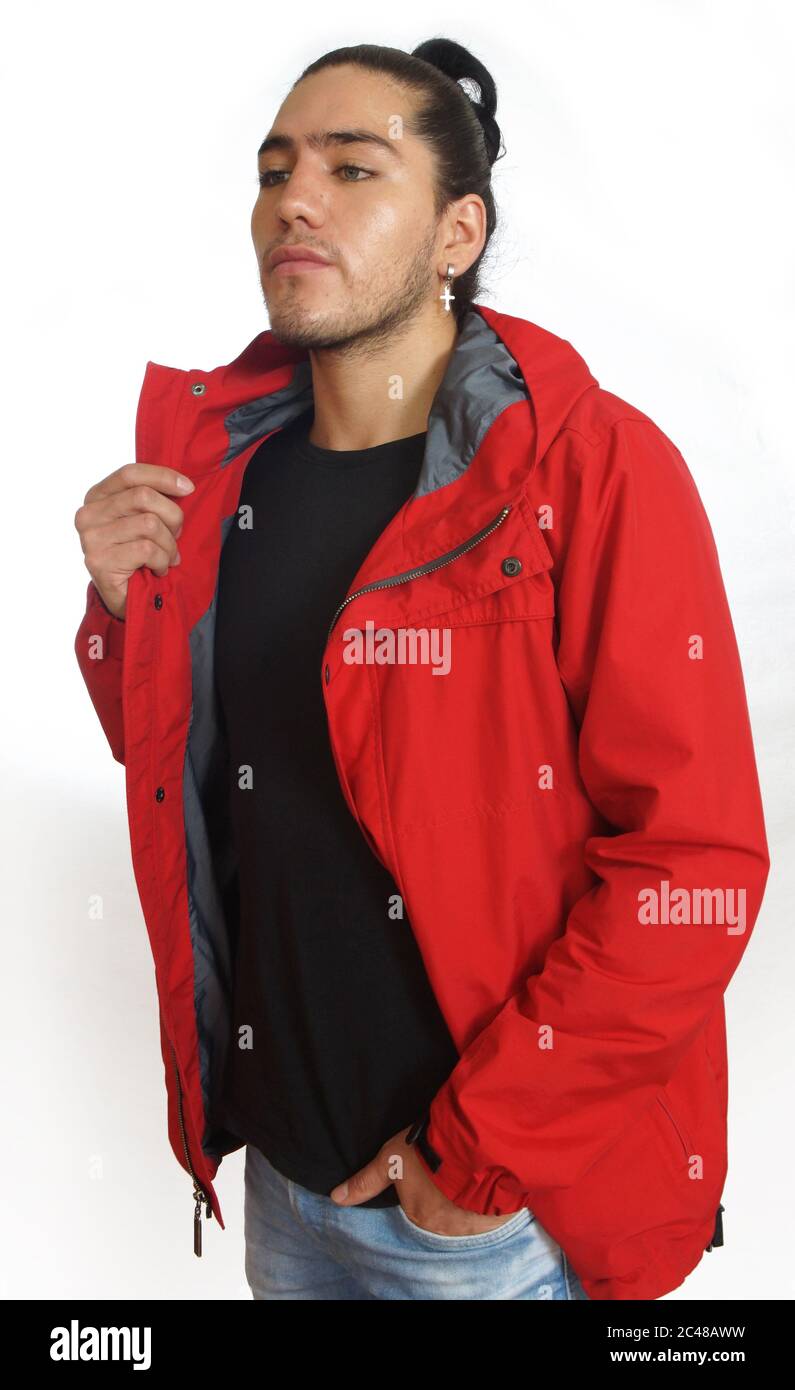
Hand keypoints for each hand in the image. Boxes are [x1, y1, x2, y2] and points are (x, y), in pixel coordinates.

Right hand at [74, 463, 195, 619]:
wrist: (124, 598)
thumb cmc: (137, 555)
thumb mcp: (142, 520)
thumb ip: (152, 500)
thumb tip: (184, 485)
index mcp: (97, 497)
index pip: (130, 474)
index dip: (162, 476)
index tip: (188, 488)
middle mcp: (88, 514)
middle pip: (143, 496)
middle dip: (172, 516)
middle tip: (176, 536)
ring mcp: (91, 538)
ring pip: (149, 524)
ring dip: (169, 544)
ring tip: (166, 557)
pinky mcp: (100, 561)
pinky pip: (147, 550)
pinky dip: (162, 561)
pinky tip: (158, 569)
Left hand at [329, 1126, 523, 1235]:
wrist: (474, 1143)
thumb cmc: (429, 1150)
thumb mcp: (391, 1159)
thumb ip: (366, 1181)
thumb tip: (337, 1198)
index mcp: (420, 1216)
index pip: (417, 1211)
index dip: (423, 1193)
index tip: (430, 1180)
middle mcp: (444, 1228)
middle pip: (442, 1216)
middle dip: (445, 1201)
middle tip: (449, 1179)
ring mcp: (472, 1224)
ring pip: (466, 1217)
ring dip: (467, 1204)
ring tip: (470, 1180)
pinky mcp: (497, 1217)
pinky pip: (491, 1217)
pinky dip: (489, 1207)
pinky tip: (490, 1187)